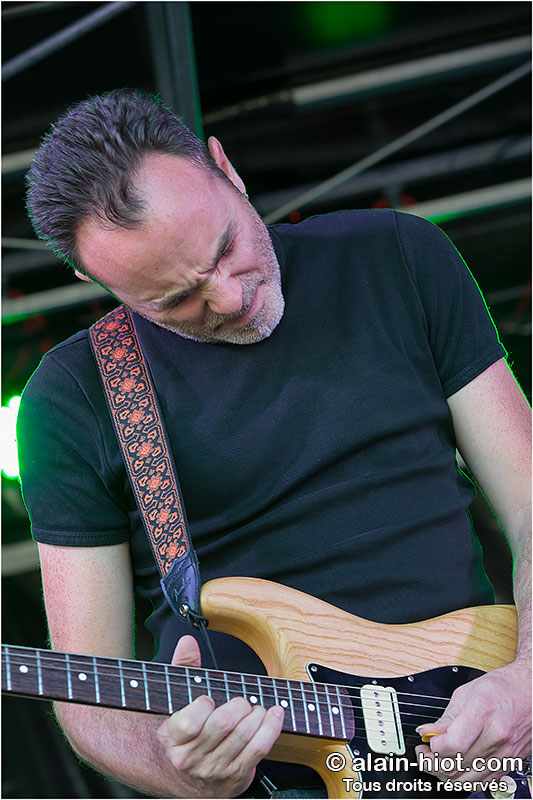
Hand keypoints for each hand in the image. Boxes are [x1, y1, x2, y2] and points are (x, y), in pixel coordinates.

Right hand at [156, 636, 283, 797]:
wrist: (190, 775)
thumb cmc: (187, 730)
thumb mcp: (178, 699)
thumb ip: (183, 667)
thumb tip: (188, 642)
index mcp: (172, 738)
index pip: (189, 723)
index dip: (203, 706)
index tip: (208, 699)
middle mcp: (191, 758)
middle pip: (223, 724)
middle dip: (238, 705)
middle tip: (241, 700)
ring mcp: (214, 769)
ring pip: (244, 736)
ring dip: (257, 714)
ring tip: (256, 707)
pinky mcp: (236, 775)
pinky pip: (260, 749)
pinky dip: (271, 727)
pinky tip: (274, 714)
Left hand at [415, 660, 530, 783]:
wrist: (530, 691)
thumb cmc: (501, 687)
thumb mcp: (467, 692)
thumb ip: (446, 716)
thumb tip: (427, 732)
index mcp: (484, 712)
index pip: (454, 744)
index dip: (434, 748)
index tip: (427, 742)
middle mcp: (497, 736)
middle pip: (459, 763)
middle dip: (434, 762)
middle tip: (425, 753)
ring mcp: (506, 752)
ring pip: (470, 778)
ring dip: (447, 774)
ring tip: (437, 761)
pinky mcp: (511, 762)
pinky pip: (484, 782)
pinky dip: (466, 779)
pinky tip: (456, 768)